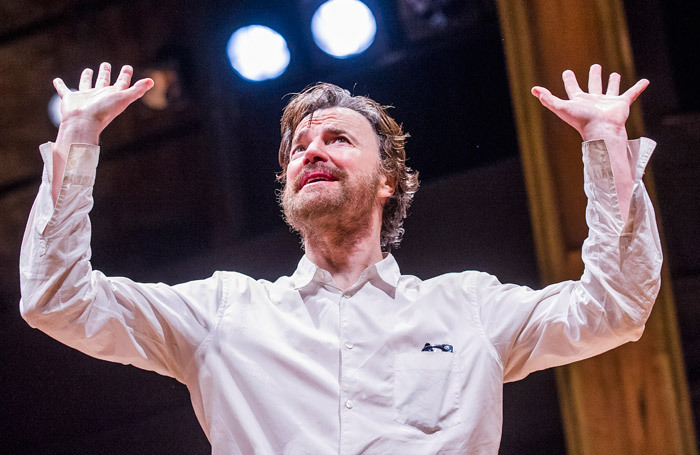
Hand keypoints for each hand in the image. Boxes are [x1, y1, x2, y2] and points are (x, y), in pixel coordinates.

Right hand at [53, 62, 153, 142]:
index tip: (127, 67)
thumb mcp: (123, 98)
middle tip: (106, 64)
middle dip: (105, 73)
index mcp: (112, 96)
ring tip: (88, 70)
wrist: (83, 123)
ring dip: (87, 78)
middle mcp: (99, 96)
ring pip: (86, 85)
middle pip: (104, 82)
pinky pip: (64, 90)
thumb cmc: (104, 111)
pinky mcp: (70, 99)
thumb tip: (153, 81)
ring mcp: (84, 98)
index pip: (121, 83)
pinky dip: (60, 85)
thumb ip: (137, 90)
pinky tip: (56, 80)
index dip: (125, 75)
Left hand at [530, 64, 647, 140]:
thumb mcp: (561, 108)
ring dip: (613, 82)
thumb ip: (548, 99)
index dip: (569, 80)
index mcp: (580, 101)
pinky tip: (645, 81)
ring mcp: (608, 102)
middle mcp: (594, 101)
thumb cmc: (581, 121)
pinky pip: (631, 93)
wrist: (601, 131)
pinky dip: (638, 87)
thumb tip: (533, 90)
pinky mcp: (622, 104)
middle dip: (594, 76)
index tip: (567, 72)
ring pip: (611, 89)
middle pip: (593, 86)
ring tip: (615, 74)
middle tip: (595, 66)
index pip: (573, 88)